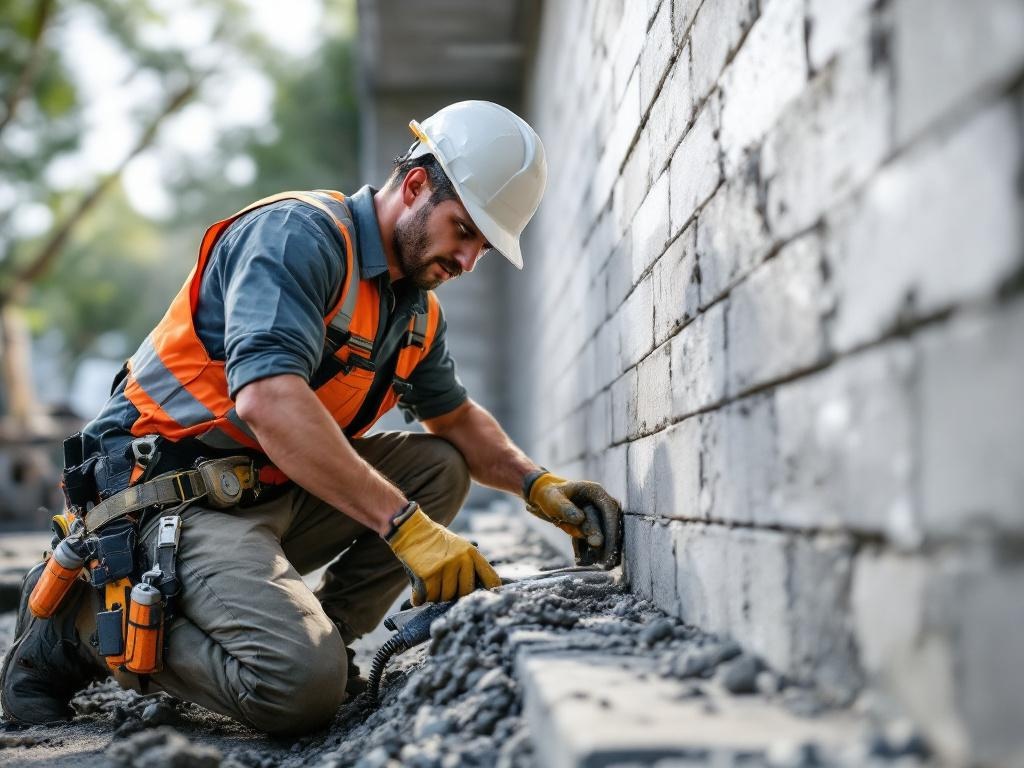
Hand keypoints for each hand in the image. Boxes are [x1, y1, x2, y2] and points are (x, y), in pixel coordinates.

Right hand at [386, 503, 500, 604]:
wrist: (411, 530)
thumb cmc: (435, 543)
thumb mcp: (459, 547)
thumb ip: (470, 565)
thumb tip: (484, 589)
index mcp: (472, 553)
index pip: (491, 579)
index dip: (488, 593)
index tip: (481, 600)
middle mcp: (462, 559)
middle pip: (465, 593)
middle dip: (454, 596)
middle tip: (443, 590)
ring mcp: (445, 566)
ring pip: (445, 597)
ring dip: (436, 597)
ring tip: (430, 587)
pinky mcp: (429, 574)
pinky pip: (429, 596)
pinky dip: (421, 598)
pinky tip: (418, 593)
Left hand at [524, 471, 622, 568]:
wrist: (545, 498)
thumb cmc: (550, 495)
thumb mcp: (553, 499)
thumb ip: (565, 508)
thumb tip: (580, 519)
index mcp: (595, 492)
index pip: (609, 510)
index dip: (610, 528)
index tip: (605, 545)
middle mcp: (600, 503)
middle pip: (611, 524)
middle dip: (609, 543)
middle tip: (606, 562)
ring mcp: (598, 515)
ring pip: (604, 533)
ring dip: (602, 549)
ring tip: (600, 564)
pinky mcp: (592, 525)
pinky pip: (594, 538)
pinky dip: (591, 549)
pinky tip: (587, 560)